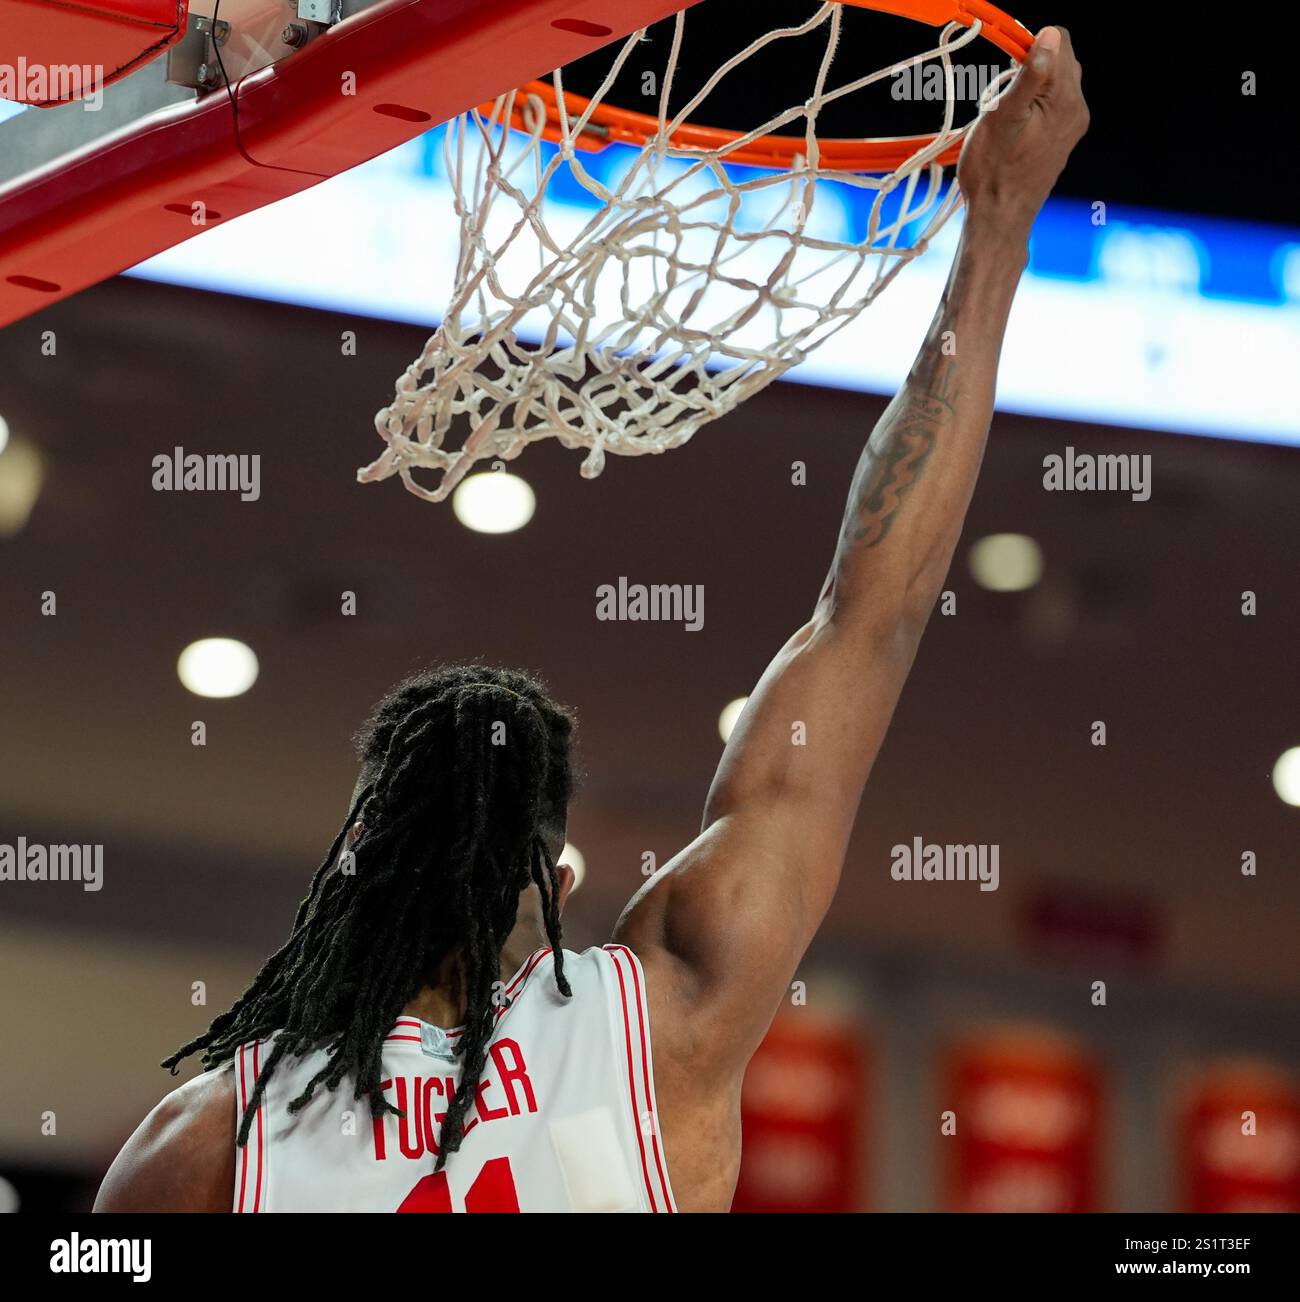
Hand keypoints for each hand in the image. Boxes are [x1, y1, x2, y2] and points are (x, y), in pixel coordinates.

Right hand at [957, 26, 1088, 236]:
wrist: (1000, 218)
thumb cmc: (993, 171)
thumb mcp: (1003, 116)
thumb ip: (1030, 74)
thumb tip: (1050, 35)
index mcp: (1066, 99)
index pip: (1059, 41)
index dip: (1028, 47)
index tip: (1007, 75)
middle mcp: (1077, 109)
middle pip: (1059, 60)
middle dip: (1027, 70)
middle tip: (1002, 102)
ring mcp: (1073, 125)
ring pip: (1053, 83)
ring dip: (1027, 90)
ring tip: (1006, 121)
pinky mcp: (1063, 138)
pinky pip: (1051, 105)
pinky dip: (1031, 107)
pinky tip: (1014, 132)